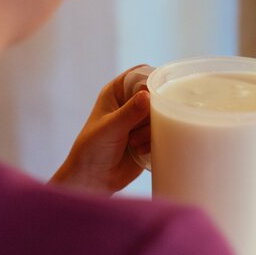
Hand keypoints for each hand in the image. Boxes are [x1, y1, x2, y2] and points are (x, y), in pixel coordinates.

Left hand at [50, 65, 153, 193]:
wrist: (93, 180)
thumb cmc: (91, 149)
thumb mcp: (109, 128)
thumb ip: (129, 113)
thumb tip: (147, 95)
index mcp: (117, 92)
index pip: (139, 74)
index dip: (151, 79)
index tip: (159, 93)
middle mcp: (130, 103)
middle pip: (156, 95)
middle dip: (154, 110)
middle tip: (144, 123)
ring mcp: (141, 121)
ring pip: (162, 115)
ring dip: (151, 129)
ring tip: (134, 142)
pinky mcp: (149, 137)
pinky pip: (163, 132)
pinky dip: (155, 141)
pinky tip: (139, 150)